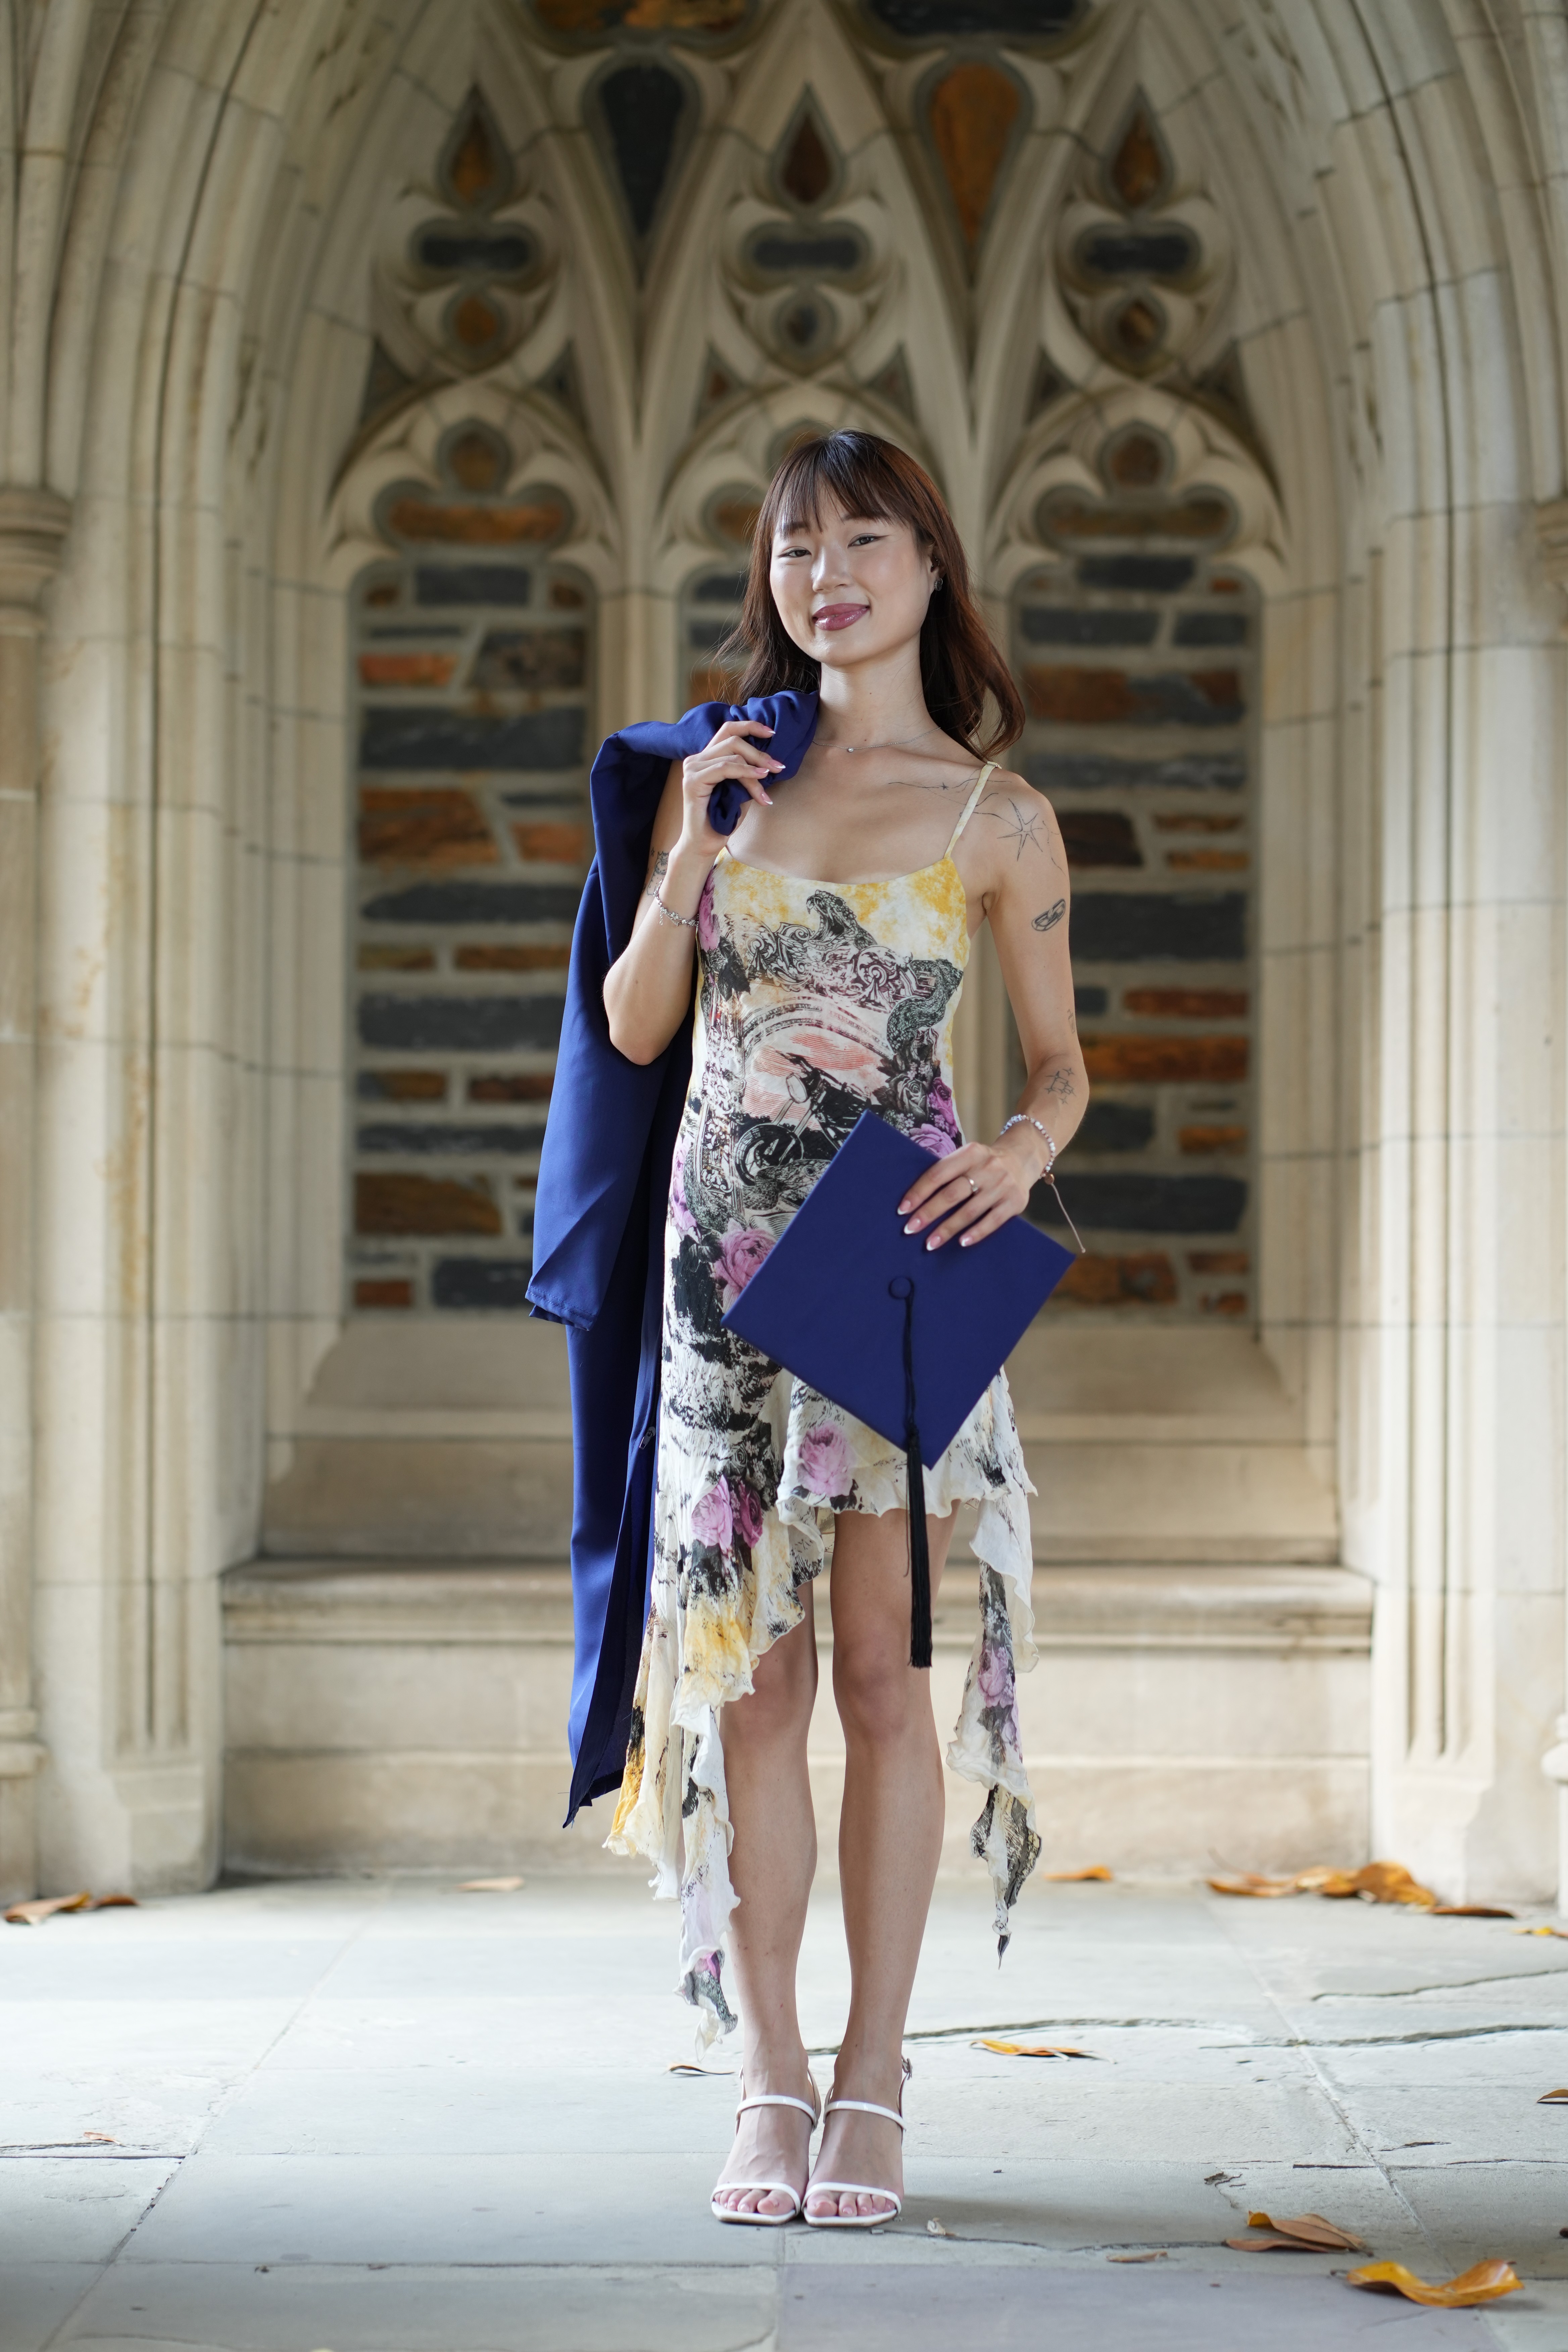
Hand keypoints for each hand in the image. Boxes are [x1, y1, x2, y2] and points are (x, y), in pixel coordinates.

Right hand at [681, 719, 782, 850]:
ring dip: (756, 768)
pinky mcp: (693, 781)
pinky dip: (745, 773)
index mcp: (706, 757)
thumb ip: (747, 771)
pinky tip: (760, 778)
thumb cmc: (722, 819)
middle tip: (778, 766)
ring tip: (770, 781)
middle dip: (759, 752)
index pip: (727, 730)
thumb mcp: (740, 789)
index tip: (772, 733)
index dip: (750, 726)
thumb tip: (770, 757)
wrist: (705, 844)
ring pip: (732, 755)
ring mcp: (692, 768)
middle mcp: (696, 759)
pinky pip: (725, 768)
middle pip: (732, 739)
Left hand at [896, 1137, 1033, 1250]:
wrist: (1022, 1158)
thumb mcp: (967, 1157)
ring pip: (969, 1211)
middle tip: (910, 1229)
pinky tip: (961, 1243)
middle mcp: (987, 1167)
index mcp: (971, 1152)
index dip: (919, 1192)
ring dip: (947, 1229)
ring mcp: (1002, 1185)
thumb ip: (947, 1172)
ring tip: (930, 1243)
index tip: (903, 1209)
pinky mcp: (1015, 1202)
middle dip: (928, 1213)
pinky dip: (976, 1233)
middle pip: (952, 1194)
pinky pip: (992, 1221)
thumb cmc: (983, 1164)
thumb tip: (915, 1201)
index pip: (938, 1174)